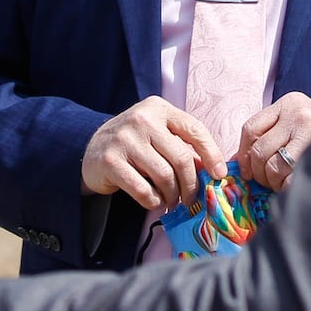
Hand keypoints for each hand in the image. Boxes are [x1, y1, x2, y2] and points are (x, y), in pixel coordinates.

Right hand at [80, 96, 226, 209]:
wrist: (91, 148)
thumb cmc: (135, 143)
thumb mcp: (158, 134)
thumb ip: (182, 146)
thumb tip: (213, 173)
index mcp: (158, 108)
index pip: (194, 129)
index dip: (212, 153)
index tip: (219, 175)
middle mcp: (142, 119)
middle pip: (181, 158)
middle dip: (190, 184)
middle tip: (190, 199)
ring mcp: (124, 139)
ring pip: (164, 176)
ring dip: (172, 196)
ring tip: (171, 201)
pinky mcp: (110, 161)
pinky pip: (143, 190)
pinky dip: (153, 202)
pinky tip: (153, 201)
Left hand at [237, 91, 310, 191]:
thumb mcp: (297, 123)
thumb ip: (272, 134)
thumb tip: (238, 161)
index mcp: (290, 102)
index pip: (251, 127)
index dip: (243, 152)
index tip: (246, 170)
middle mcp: (299, 113)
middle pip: (260, 149)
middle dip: (258, 173)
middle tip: (266, 182)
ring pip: (272, 167)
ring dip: (273, 182)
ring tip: (283, 183)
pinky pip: (290, 179)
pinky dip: (286, 188)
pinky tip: (294, 186)